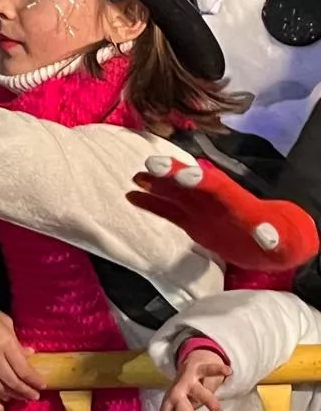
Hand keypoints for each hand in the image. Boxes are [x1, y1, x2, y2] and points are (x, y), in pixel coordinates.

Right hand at [0, 288, 42, 400]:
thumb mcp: (3, 320)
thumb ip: (16, 340)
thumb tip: (28, 354)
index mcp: (6, 341)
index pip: (24, 370)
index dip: (34, 381)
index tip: (42, 385)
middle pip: (14, 382)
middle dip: (26, 391)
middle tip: (34, 396)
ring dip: (11, 394)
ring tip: (19, 396)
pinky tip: (2, 391)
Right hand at [128, 157, 320, 272]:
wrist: (271, 245)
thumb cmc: (277, 240)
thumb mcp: (278, 240)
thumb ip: (269, 236)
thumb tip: (267, 236)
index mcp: (235, 200)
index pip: (215, 185)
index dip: (198, 178)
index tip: (180, 175)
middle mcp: (213, 199)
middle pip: (189, 182)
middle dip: (171, 173)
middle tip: (149, 164)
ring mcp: (200, 208)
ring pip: (174, 192)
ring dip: (157, 184)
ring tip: (136, 176)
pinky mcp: (191, 220)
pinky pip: (167, 210)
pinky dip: (150, 203)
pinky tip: (132, 196)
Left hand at [160, 349, 230, 410]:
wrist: (189, 366)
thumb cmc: (186, 395)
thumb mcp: (182, 408)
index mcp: (171, 403)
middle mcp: (178, 391)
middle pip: (178, 402)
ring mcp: (188, 379)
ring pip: (197, 389)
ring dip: (207, 399)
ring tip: (217, 410)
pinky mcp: (199, 369)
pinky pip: (209, 369)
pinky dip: (218, 370)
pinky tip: (228, 372)